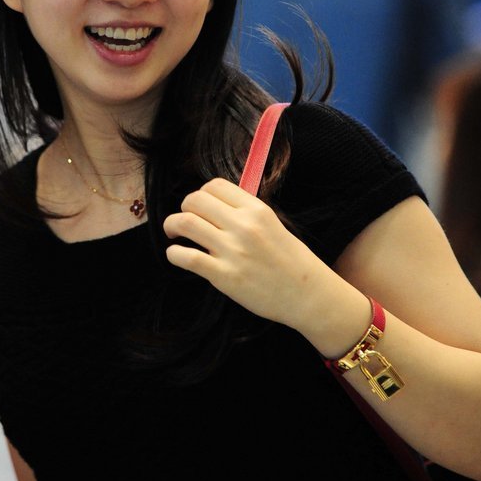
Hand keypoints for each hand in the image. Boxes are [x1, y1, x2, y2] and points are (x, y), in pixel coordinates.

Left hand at [163, 177, 330, 330]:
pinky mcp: (224, 276)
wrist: (307, 294)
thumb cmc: (291, 261)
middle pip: (195, 200)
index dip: (201, 194)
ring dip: (172, 226)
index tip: (200, 207)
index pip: (215, 186)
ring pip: (185, 223)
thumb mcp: (274, 225)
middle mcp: (243, 226)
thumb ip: (245, 213)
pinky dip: (174, 253)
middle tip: (183, 220)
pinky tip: (177, 255)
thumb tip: (215, 206)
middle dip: (183, 207)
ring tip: (174, 234)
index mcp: (256, 210)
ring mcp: (232, 251)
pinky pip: (186, 257)